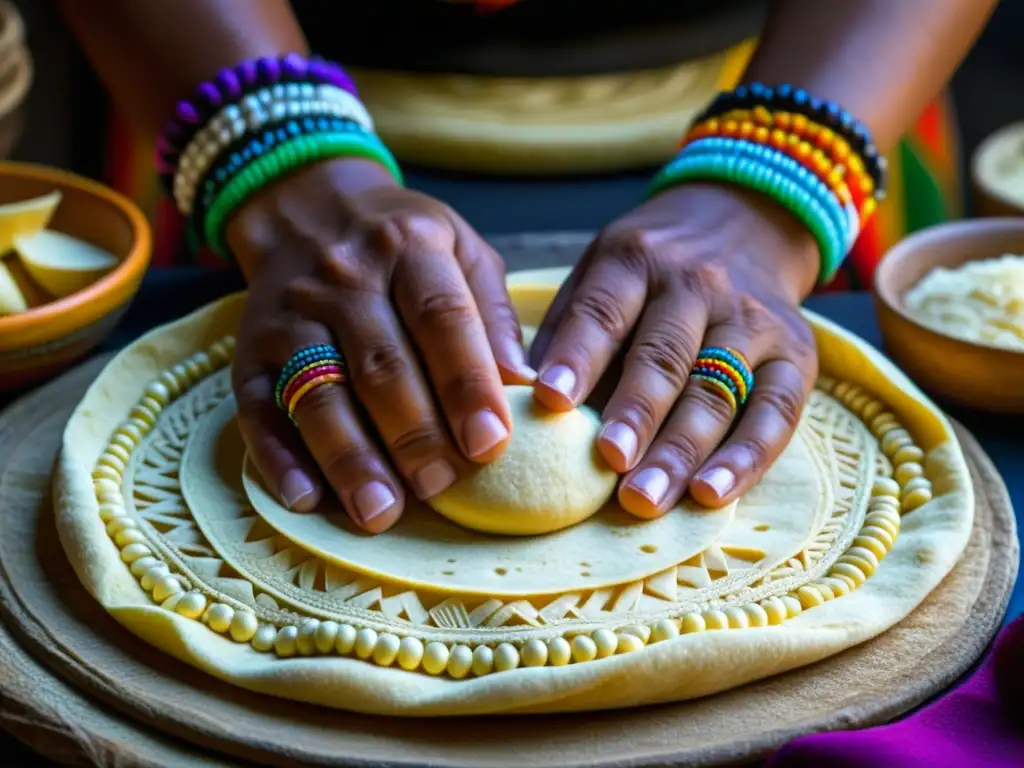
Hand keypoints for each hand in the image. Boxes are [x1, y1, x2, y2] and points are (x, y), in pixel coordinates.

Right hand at [227, 158, 532, 532]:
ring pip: (320, 392)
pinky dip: (279, 458)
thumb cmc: (402, 242)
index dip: (466, 384)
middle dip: (414, 434)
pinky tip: (306, 500)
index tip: (491, 444)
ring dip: (349, 458)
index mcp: (409, 246)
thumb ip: (492, 315)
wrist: (304, 207)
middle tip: (442, 487)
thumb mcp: (461, 250)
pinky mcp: (248, 350)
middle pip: (381, 365)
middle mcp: (344, 277)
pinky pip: (257, 408)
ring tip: (380, 513)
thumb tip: (527, 386)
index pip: (441, 317)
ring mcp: (291, 314)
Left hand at [530, 183, 820, 515]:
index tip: (549, 402)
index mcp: (636, 259)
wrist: (746, 222)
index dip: (578, 356)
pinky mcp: (796, 353)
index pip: (604, 311)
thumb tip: (516, 398)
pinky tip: (711, 496)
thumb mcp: (601, 271)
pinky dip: (746, 459)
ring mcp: (751, 319)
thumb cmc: (651, 270)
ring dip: (681, 450)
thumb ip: (568, 330)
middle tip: (608, 463)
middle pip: (665, 355)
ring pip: (717, 390)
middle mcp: (699, 283)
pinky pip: (776, 412)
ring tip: (645, 498)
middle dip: (636, 414)